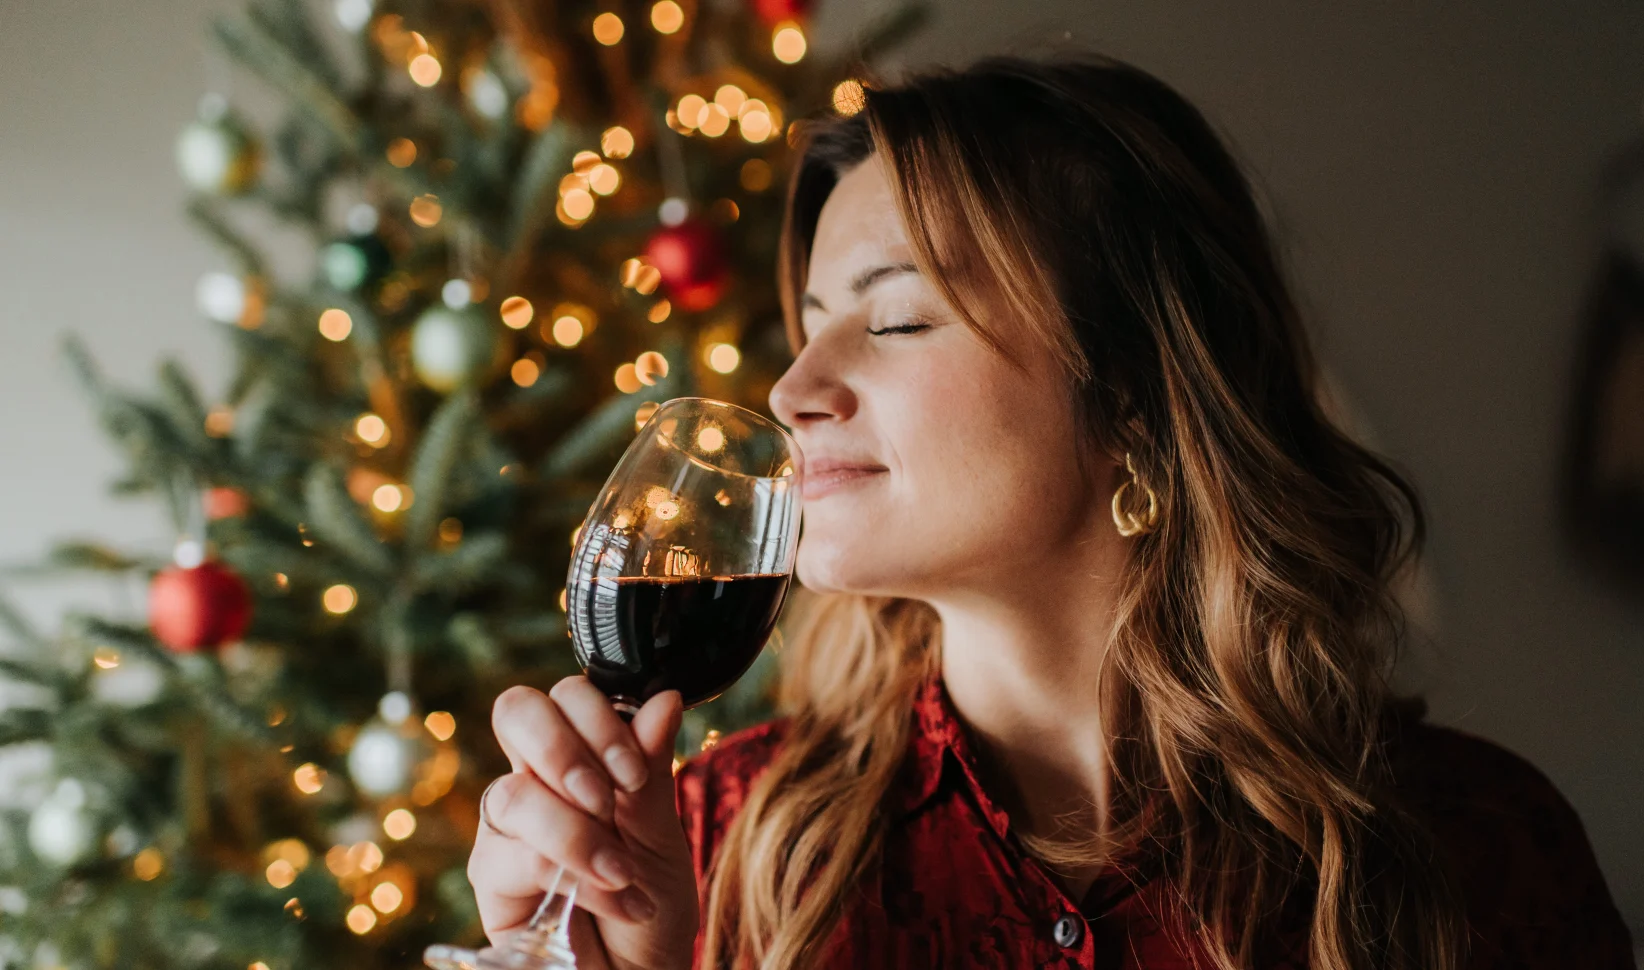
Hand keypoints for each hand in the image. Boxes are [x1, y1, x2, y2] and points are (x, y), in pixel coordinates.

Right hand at [470, 677, 697, 969]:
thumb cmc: (650, 908)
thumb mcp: (663, 837)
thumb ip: (652, 771)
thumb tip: (663, 698)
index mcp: (582, 757)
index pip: (564, 696)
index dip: (596, 716)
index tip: (634, 770)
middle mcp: (535, 781)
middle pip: (515, 711)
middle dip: (566, 747)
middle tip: (610, 797)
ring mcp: (507, 828)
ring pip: (515, 792)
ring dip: (579, 831)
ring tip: (624, 872)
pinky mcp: (491, 879)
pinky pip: (519, 856)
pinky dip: (575, 874)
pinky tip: (613, 898)